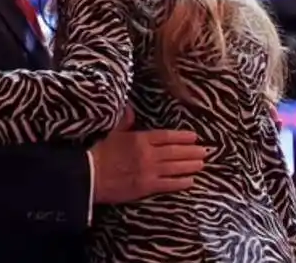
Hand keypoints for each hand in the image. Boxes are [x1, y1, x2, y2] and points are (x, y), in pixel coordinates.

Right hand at [89, 110, 205, 203]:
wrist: (90, 176)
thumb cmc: (99, 153)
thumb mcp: (111, 132)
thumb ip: (124, 120)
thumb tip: (129, 108)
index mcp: (139, 139)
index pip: (166, 136)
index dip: (181, 136)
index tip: (193, 136)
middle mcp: (147, 154)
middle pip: (175, 152)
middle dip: (191, 151)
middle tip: (205, 150)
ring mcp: (148, 171)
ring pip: (175, 167)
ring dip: (190, 165)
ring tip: (201, 163)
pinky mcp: (146, 187)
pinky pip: (168, 184)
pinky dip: (180, 182)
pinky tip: (190, 181)